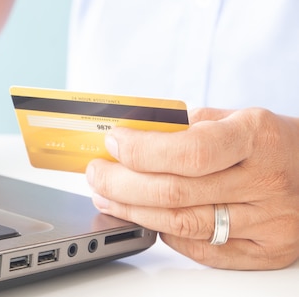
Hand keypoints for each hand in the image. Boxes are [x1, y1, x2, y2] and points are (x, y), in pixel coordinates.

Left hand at [86, 107, 298, 269]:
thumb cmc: (269, 142)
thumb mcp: (235, 117)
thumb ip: (186, 126)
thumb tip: (130, 136)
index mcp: (257, 138)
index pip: (190, 151)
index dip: (142, 151)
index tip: (113, 143)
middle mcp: (266, 182)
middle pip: (176, 193)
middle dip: (122, 184)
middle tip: (97, 175)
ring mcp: (270, 222)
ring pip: (183, 225)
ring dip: (133, 211)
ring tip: (107, 197)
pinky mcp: (268, 251)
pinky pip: (204, 251)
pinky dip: (167, 235)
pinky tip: (146, 219)